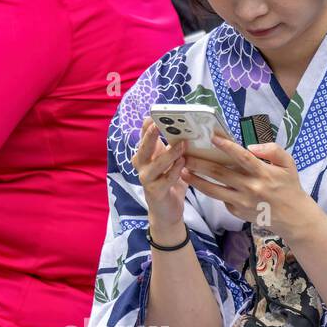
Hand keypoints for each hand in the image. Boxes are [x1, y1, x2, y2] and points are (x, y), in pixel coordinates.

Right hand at [132, 117, 189, 233]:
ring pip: (155, 165)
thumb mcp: (170, 161)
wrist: (167, 211)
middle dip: (150, 136)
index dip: (147, 126)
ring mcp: (147, 180)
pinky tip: (183, 163)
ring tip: (181, 145)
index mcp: (145, 156)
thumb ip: (172, 146)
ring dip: (169, 154)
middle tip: (158, 124)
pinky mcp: (155, 192)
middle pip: (144, 148)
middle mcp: (142, 166)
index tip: (153, 115)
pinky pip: (166, 180)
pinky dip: (175, 171)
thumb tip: (184, 127)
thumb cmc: (169, 182)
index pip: (144, 137)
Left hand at [183, 135, 318, 239]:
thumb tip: (251, 147)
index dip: (227, 147)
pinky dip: (211, 191)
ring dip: (196, 181)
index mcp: (263, 173)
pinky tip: (201, 183)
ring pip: (214, 191)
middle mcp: (250, 188)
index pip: (242, 157)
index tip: (212, 137)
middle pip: (220, 174)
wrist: (293, 217)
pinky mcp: (237, 212)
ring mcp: (242, 202)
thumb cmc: (289, 187)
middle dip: (200, 164)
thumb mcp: (288, 164)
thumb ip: (272, 150)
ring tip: (182, 172)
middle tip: (185, 155)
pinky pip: (221, 200)